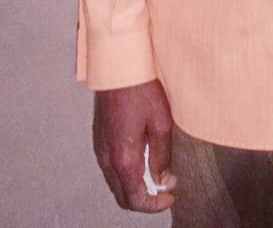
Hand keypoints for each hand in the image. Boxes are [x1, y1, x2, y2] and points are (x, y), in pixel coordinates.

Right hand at [93, 79, 175, 211]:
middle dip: (144, 199)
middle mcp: (107, 160)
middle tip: (165, 190)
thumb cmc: (142, 92)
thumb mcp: (161, 123)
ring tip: (158, 176)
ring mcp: (100, 151)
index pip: (135, 198)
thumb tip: (163, 179)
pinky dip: (127, 174)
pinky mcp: (100, 141)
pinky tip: (143, 162)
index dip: (154, 205)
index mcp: (124, 159)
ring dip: (135, 187)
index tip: (170, 197)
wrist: (119, 69)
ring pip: (116, 183)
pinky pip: (111, 169)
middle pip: (122, 196)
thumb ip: (161, 156)